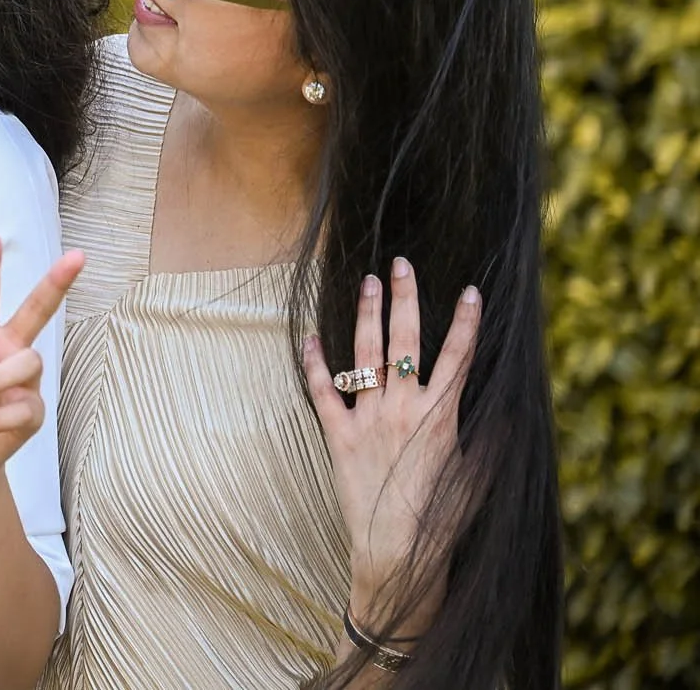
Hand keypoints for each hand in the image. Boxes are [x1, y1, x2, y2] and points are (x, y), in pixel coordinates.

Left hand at [304, 258, 481, 631]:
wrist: (397, 553)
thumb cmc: (442, 519)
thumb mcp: (477, 476)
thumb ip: (488, 439)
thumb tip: (506, 410)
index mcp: (442, 418)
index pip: (458, 358)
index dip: (467, 323)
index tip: (472, 291)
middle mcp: (404, 410)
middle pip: (407, 342)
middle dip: (406, 299)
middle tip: (402, 264)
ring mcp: (368, 419)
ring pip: (366, 354)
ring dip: (367, 314)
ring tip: (369, 282)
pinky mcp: (338, 435)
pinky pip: (322, 390)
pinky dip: (315, 361)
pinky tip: (310, 335)